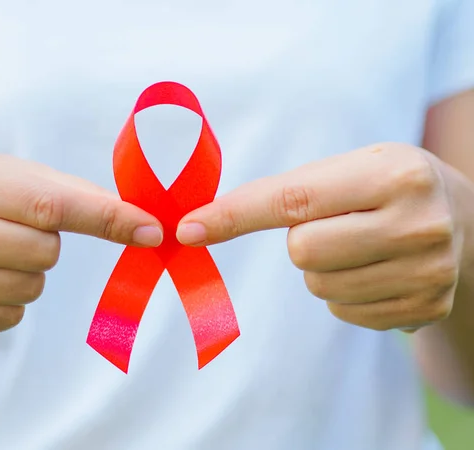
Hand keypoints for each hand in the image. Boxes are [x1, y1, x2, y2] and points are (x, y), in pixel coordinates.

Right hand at [0, 148, 161, 334]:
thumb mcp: (10, 175)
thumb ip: (74, 196)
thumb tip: (143, 225)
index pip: (48, 205)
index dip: (106, 218)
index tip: (151, 229)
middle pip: (42, 254)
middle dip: (48, 244)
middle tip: (21, 229)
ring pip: (28, 290)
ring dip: (31, 272)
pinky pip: (7, 319)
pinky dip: (10, 301)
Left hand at [177, 143, 462, 331]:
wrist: (463, 217)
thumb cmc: (384, 186)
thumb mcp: (348, 168)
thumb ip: (282, 193)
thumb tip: (197, 225)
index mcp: (394, 175)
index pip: (293, 199)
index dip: (235, 215)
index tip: (188, 229)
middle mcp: (419, 223)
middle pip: (303, 252)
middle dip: (302, 241)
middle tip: (335, 224)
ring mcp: (428, 272)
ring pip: (320, 286)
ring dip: (323, 269)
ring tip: (360, 245)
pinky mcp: (427, 308)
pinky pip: (344, 312)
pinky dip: (345, 293)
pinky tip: (376, 269)